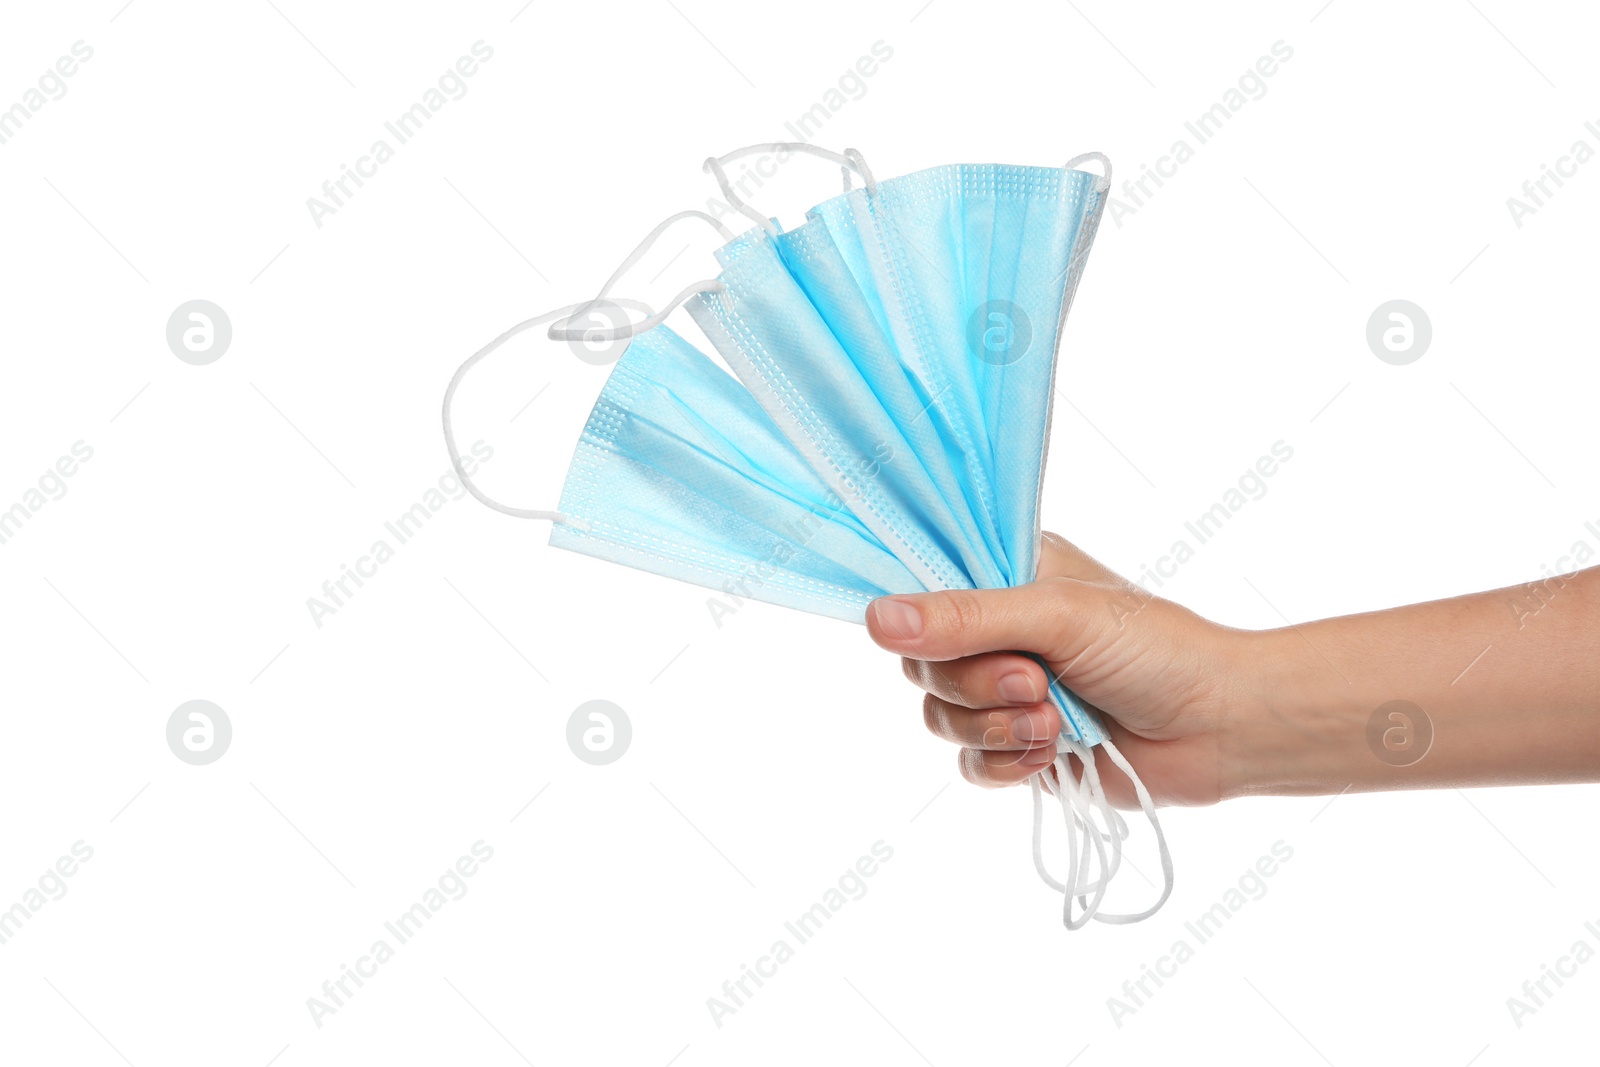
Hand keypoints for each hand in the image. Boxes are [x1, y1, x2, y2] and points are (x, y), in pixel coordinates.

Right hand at [866, 533, 1250, 807]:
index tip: (938, 634)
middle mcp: (997, 629)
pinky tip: (1051, 755)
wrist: (1220, 729)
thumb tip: (874, 621)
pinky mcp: (1019, 747)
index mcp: (1005, 572)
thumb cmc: (1156, 649)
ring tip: (1055, 721)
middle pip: (923, 661)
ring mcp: (1005, 691)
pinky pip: (969, 763)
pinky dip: (1005, 763)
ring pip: (941, 715)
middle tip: (1036, 680)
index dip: (918, 614)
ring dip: (996, 726)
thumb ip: (964, 618)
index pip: (922, 584)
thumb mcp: (1055, 616)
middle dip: (975, 682)